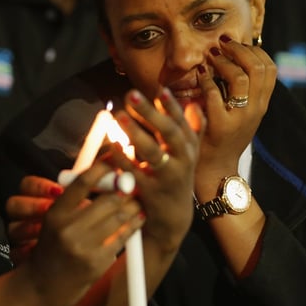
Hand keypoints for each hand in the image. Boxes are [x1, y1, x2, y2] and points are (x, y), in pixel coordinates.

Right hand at [10, 163, 144, 305]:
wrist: (40, 288)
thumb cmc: (52, 248)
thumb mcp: (55, 221)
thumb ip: (75, 201)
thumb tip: (107, 175)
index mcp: (56, 213)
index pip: (83, 182)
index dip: (104, 166)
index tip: (116, 160)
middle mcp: (68, 229)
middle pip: (109, 199)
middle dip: (126, 188)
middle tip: (134, 182)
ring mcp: (84, 247)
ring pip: (120, 216)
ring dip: (134, 205)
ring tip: (138, 200)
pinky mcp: (97, 263)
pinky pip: (123, 236)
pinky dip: (134, 225)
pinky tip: (139, 218)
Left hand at [113, 88, 203, 252]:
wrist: (173, 215)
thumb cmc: (176, 177)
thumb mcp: (188, 154)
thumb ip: (191, 130)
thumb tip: (193, 104)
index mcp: (189, 147)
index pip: (181, 122)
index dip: (171, 106)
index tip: (159, 90)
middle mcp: (183, 160)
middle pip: (169, 133)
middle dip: (151, 113)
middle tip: (132, 94)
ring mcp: (168, 176)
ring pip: (153, 153)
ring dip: (136, 133)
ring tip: (119, 115)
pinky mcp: (151, 191)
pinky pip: (136, 172)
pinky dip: (124, 158)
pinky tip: (112, 144)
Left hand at [194, 34, 276, 184]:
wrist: (216, 168)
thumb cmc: (225, 135)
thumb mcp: (244, 112)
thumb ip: (246, 89)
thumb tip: (239, 55)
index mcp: (262, 104)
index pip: (270, 67)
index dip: (253, 50)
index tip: (236, 44)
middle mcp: (255, 109)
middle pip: (258, 68)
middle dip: (238, 50)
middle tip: (222, 44)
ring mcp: (239, 118)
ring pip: (239, 78)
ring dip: (222, 62)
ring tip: (211, 58)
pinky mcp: (220, 126)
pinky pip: (214, 93)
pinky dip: (205, 80)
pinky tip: (199, 76)